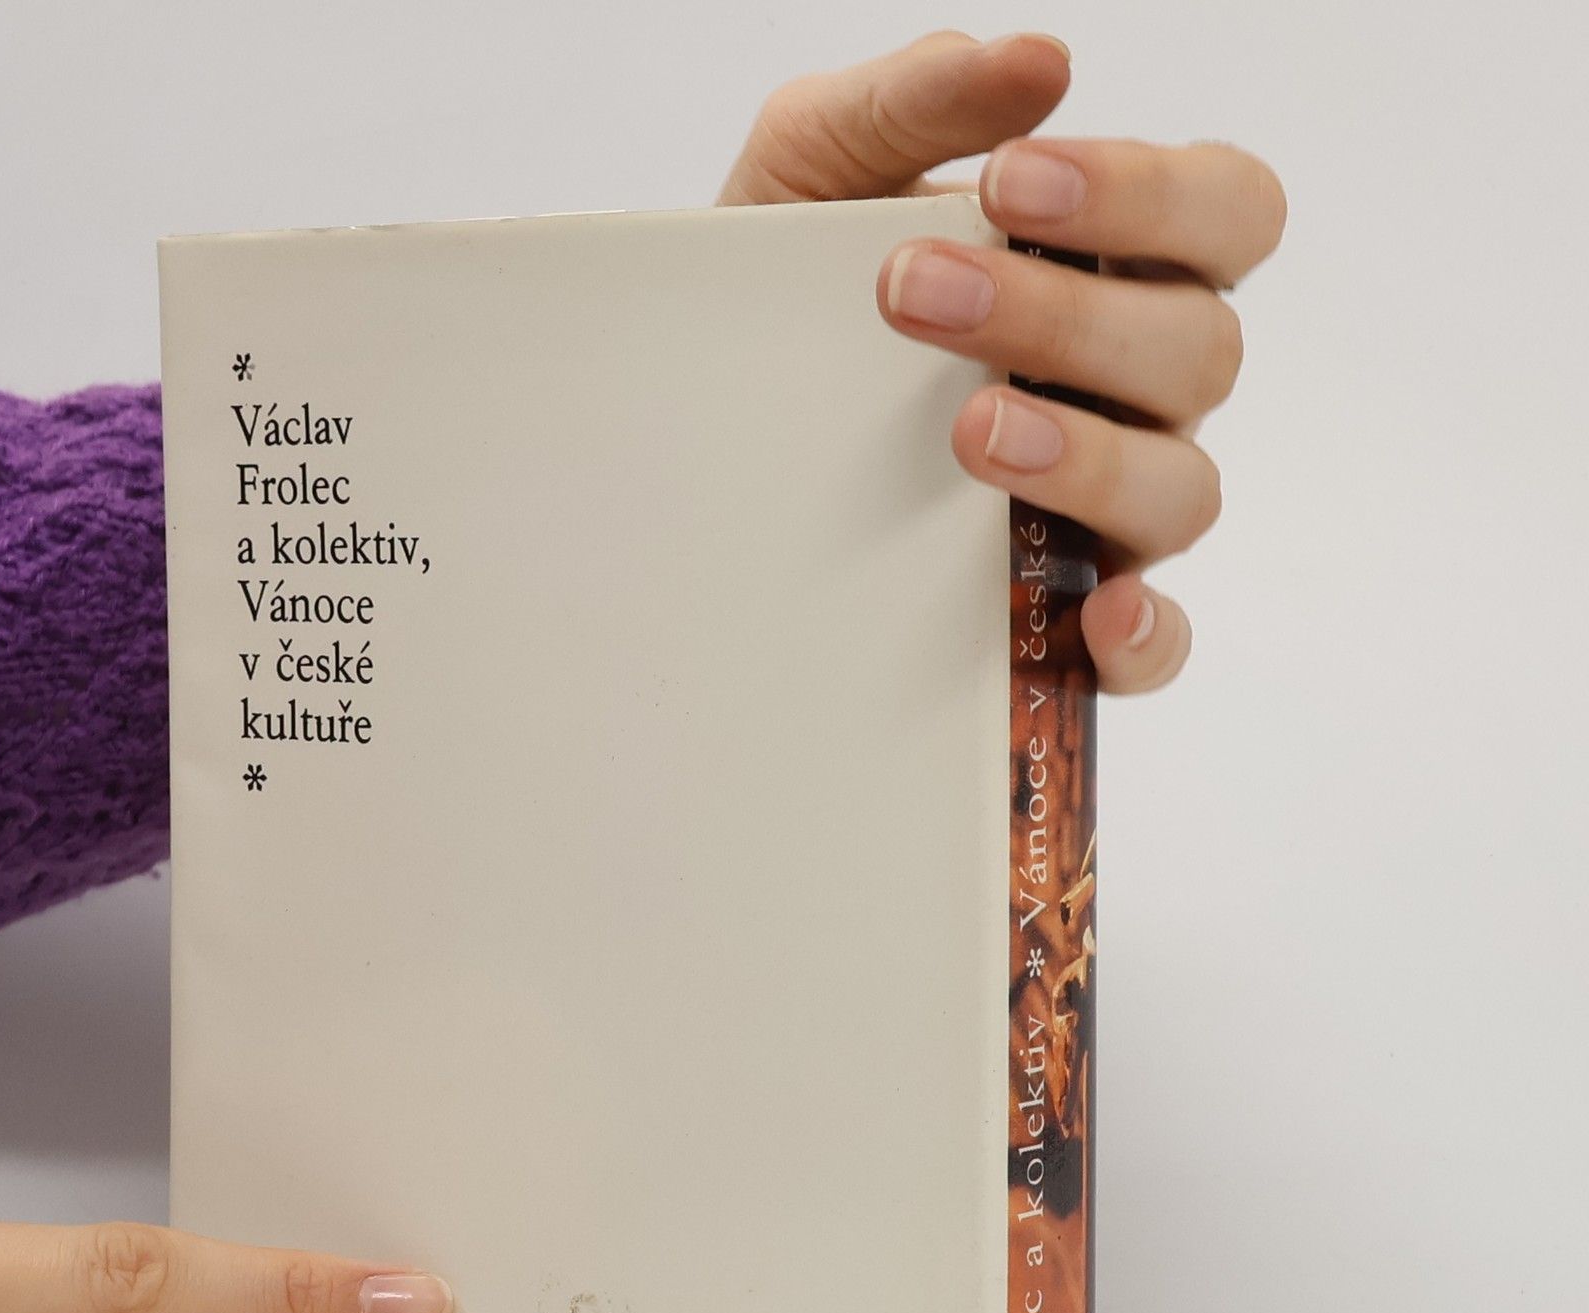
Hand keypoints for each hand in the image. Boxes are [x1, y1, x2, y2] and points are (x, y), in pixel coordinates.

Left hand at [718, 30, 1285, 693]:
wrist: (695, 414)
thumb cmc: (784, 282)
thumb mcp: (817, 168)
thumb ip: (913, 102)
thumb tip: (1037, 59)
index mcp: (1117, 263)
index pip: (1227, 212)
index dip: (1149, 196)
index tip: (1013, 183)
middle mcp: (1135, 386)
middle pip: (1199, 350)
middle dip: (1064, 317)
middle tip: (916, 295)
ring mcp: (1109, 505)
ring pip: (1183, 490)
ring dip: (1088, 457)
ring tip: (970, 433)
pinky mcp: (1063, 613)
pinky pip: (1152, 643)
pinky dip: (1141, 637)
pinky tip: (1090, 613)